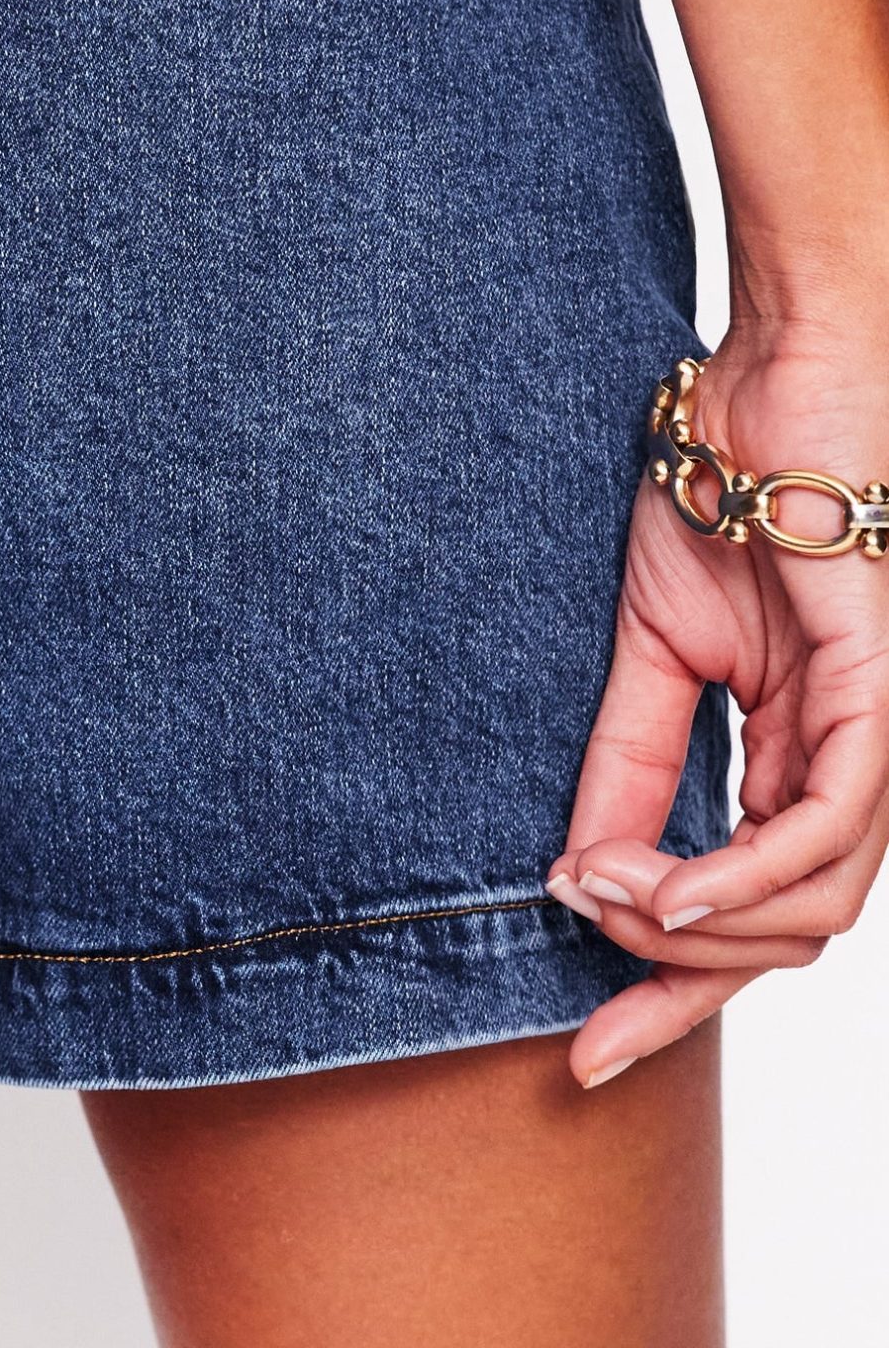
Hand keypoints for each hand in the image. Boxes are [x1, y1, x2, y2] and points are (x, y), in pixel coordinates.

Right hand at [547, 327, 888, 1086]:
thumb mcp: (649, 651)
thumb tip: (581, 874)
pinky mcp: (881, 687)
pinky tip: (671, 885)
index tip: (585, 1054)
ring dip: (703, 928)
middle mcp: (855, 765)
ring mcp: (878, 730)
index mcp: (801, 760)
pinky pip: (831, 823)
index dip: (671, 999)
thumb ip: (630, 763)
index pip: (751, 917)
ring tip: (608, 894)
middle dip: (675, 971)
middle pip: (791, 937)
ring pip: (821, 903)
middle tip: (578, 918)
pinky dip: (750, 873)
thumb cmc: (713, 490)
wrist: (760, 381)